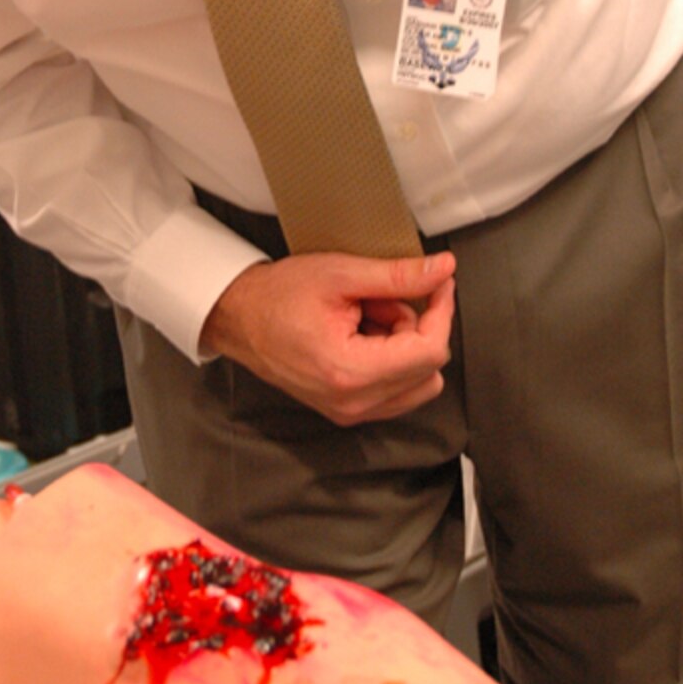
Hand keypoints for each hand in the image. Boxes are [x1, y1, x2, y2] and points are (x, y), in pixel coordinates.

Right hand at [199, 251, 455, 424]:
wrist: (239, 319)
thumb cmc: (278, 296)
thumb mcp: (340, 274)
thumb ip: (398, 276)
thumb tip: (443, 271)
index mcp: (350, 372)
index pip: (430, 352)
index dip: (442, 312)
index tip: (438, 284)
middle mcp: (353, 403)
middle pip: (428, 369)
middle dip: (417, 327)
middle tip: (382, 298)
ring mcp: (350, 412)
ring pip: (418, 383)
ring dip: (406, 346)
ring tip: (369, 317)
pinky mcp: (348, 411)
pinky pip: (398, 391)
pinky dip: (393, 361)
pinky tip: (364, 335)